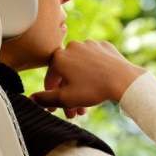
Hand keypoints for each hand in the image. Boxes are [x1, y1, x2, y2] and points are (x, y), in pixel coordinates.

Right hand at [30, 40, 144, 117]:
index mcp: (59, 57)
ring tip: (87, 103)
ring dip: (81, 84)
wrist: (123, 80)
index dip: (52, 95)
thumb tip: (32, 99)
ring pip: (80, 67)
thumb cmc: (93, 89)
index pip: (50, 78)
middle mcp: (72, 46)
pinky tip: (98, 84)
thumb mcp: (66, 98)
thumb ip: (46, 99)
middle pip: (66, 74)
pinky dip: (94, 72)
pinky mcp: (104, 46)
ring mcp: (89, 44)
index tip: (56, 108)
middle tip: (74, 111)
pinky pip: (94, 61)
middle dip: (69, 94)